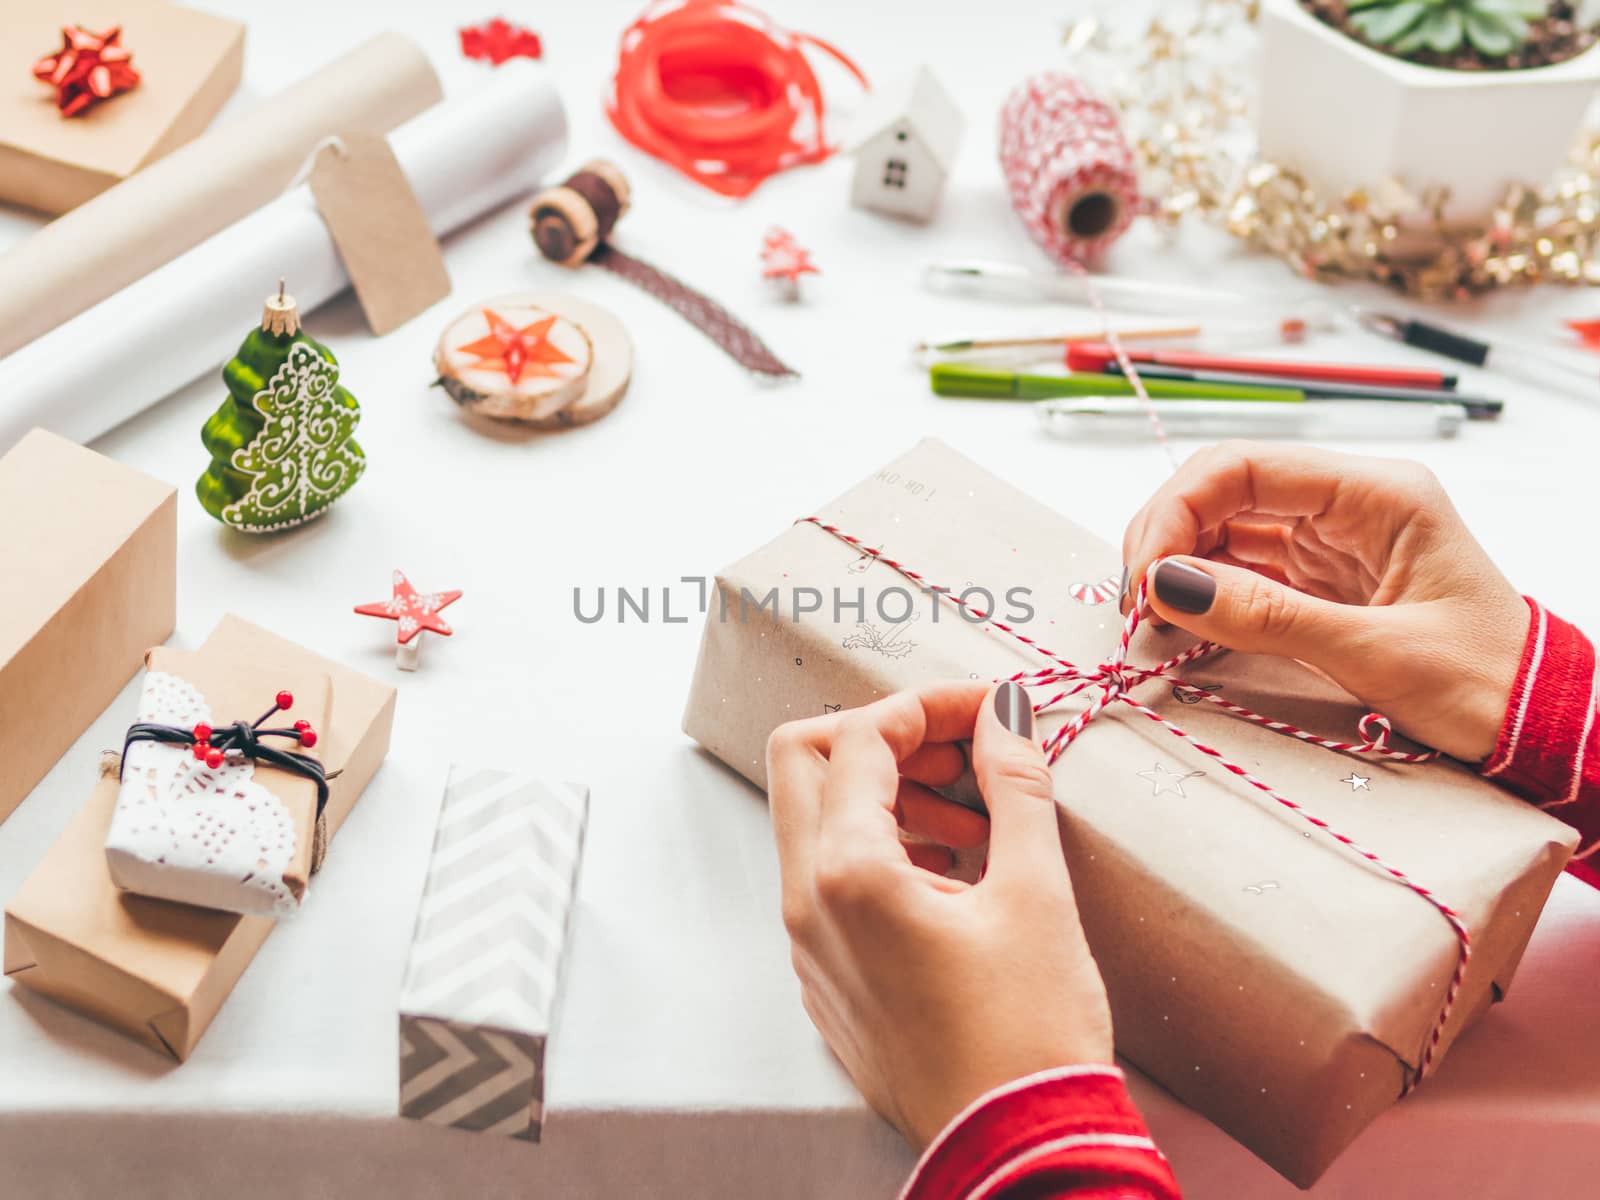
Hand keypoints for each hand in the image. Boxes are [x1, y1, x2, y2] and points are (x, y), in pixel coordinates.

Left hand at [766, 680, 1112, 1148]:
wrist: (1018, 1152)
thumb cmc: (1030, 1036)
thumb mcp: (1037, 894)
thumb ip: (1015, 786)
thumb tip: (1006, 715)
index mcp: (848, 875)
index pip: (861, 738)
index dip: (929, 706)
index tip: (991, 708)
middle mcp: (807, 905)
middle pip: (803, 763)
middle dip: (883, 738)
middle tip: (963, 750)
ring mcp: (809, 947)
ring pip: (816, 825)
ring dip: (885, 796)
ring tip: (974, 820)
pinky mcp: (828, 980)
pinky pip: (830, 884)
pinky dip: (881, 851)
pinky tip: (957, 875)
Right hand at [1121, 442, 1527, 762]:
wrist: (1541, 728)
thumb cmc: (1486, 687)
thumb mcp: (1376, 655)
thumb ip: (1266, 617)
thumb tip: (1165, 584)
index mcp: (1378, 494)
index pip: (1243, 467)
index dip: (1176, 511)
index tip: (1144, 574)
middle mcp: (1350, 503)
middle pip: (1224, 489)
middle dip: (1167, 536)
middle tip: (1138, 601)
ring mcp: (1333, 540)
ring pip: (1224, 528)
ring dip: (1178, 564)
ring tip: (1153, 616)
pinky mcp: (1321, 579)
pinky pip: (1242, 569)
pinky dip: (1203, 591)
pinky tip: (1182, 619)